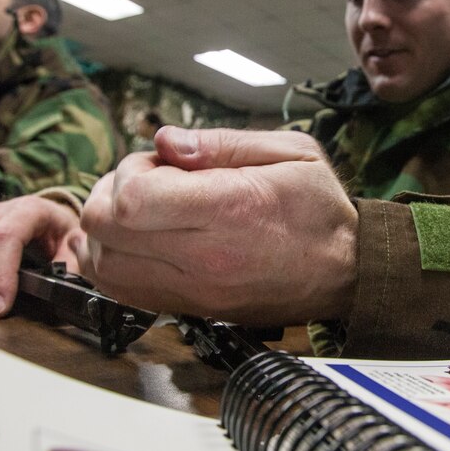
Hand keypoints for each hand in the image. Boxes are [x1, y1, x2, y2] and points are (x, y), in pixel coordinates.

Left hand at [77, 127, 357, 324]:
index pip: (132, 198)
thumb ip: (222, 142)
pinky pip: (120, 291)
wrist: (348, 273)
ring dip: (108, 230)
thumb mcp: (292, 152)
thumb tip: (165, 141)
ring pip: (102, 265)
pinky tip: (141, 240)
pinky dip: (113, 261)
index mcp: (230, 209)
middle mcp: (205, 257)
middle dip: (112, 194)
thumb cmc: (321, 211)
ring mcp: (194, 290)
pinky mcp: (189, 309)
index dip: (130, 171)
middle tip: (150, 182)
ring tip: (145, 212)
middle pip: (106, 230)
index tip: (162, 163)